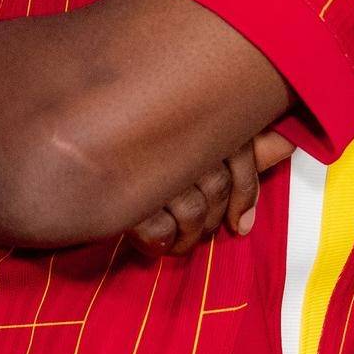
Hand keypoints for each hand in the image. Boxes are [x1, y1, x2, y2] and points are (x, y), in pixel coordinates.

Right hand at [124, 127, 295, 257]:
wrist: (65, 143)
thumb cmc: (139, 133)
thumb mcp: (199, 137)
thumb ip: (244, 141)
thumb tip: (288, 144)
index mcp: (198, 111)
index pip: (240, 155)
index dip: (246, 193)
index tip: (242, 226)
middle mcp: (176, 130)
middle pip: (215, 188)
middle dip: (212, 220)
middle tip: (203, 235)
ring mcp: (148, 160)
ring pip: (191, 211)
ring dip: (187, 236)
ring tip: (176, 242)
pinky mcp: (120, 190)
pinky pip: (156, 227)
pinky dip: (158, 241)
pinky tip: (153, 242)